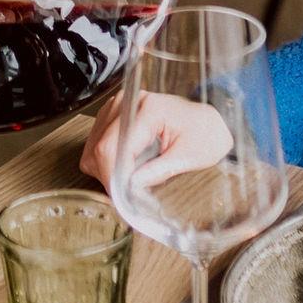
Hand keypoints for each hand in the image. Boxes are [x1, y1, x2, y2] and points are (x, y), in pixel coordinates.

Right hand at [81, 84, 234, 190]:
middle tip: (128, 196)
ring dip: (106, 170)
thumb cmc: (204, 135)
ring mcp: (118, 107)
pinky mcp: (113, 116)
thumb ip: (159, 171)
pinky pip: (96, 144)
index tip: (120, 200)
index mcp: (149, 109)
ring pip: (93, 148)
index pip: (113, 147)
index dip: (113, 177)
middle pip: (99, 148)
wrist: (208, 122)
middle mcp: (128, 103)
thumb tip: (131, 186)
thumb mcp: (189, 157)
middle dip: (110, 177)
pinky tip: (126, 167)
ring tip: (131, 178)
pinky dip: (106, 162)